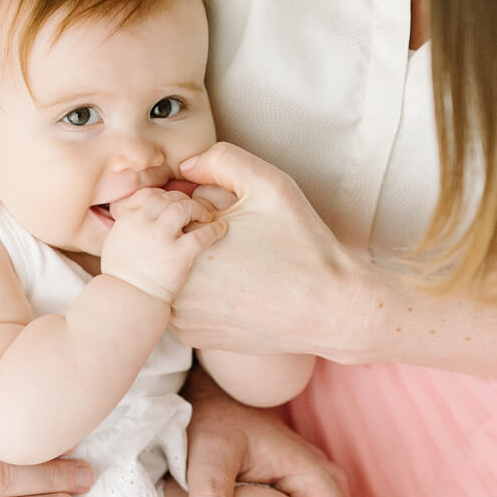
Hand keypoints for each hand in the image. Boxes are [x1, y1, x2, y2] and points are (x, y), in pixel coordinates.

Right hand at [101, 187, 225, 302]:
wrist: (129, 301)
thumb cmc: (123, 277)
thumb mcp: (115, 242)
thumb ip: (128, 224)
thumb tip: (141, 214)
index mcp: (128, 218)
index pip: (149, 194)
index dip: (164, 196)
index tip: (173, 203)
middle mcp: (143, 223)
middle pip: (168, 197)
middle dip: (183, 201)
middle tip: (193, 210)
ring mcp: (161, 238)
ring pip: (184, 207)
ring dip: (198, 208)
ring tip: (206, 216)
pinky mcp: (179, 255)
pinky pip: (201, 234)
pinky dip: (215, 229)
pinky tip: (221, 229)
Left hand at [175, 142, 359, 356]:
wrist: (330, 310)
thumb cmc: (302, 246)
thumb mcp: (269, 185)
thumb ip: (221, 160)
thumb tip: (185, 167)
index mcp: (186, 247)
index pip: (167, 208)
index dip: (199, 205)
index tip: (228, 216)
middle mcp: (174, 287)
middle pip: (168, 242)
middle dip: (193, 233)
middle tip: (238, 242)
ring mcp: (181, 317)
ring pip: (172, 272)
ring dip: (193, 264)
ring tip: (238, 266)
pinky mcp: (193, 335)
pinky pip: (183, 302)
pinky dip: (200, 292)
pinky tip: (235, 289)